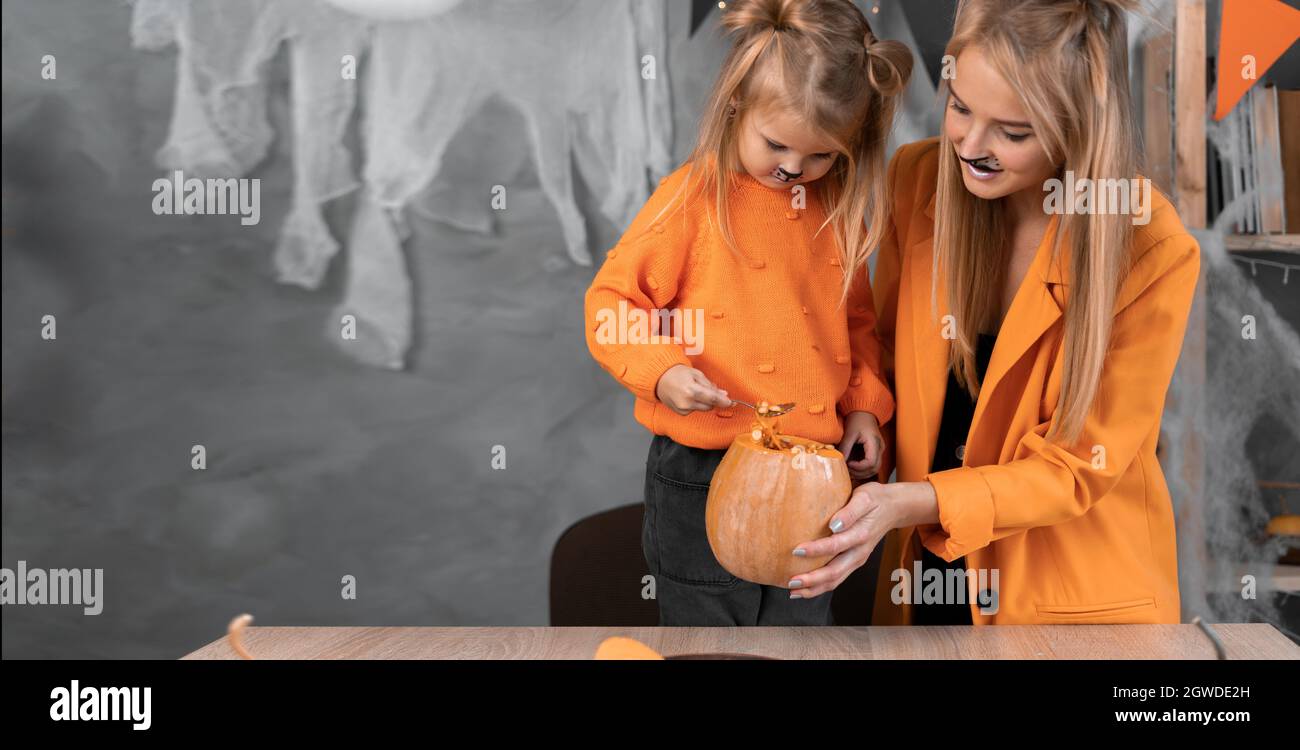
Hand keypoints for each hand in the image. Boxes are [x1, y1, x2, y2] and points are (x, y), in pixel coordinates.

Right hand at [655, 365, 730, 415]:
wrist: (660, 379)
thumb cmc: (678, 373)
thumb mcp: (696, 374)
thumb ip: (710, 385)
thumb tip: (723, 394)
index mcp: (691, 390)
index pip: (712, 398)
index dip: (724, 401)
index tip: (732, 402)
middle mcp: (687, 402)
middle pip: (710, 406)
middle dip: (714, 400)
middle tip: (713, 391)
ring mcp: (683, 409)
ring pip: (704, 408)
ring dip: (705, 402)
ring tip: (696, 391)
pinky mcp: (681, 413)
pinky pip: (695, 410)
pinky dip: (697, 404)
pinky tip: (689, 396)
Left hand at [786, 481, 938, 597]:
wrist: (894, 508)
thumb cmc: (875, 499)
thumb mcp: (864, 497)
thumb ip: (849, 512)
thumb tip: (833, 525)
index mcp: (861, 535)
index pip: (835, 546)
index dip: (815, 550)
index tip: (796, 550)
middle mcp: (859, 552)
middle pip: (835, 572)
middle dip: (812, 580)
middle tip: (791, 582)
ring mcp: (857, 559)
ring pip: (836, 579)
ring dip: (815, 588)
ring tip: (794, 592)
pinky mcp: (854, 561)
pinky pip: (838, 577)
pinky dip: (821, 585)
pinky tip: (806, 587)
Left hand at [837, 411, 882, 481]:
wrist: (863, 412)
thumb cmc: (857, 419)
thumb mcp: (849, 433)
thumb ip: (845, 448)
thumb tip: (839, 462)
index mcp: (875, 443)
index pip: (871, 463)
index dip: (859, 467)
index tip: (848, 463)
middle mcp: (880, 448)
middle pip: (875, 468)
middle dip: (860, 473)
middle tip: (847, 470)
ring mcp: (879, 451)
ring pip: (874, 469)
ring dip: (862, 473)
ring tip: (849, 470)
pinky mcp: (875, 452)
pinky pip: (871, 465)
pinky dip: (863, 469)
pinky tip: (852, 467)